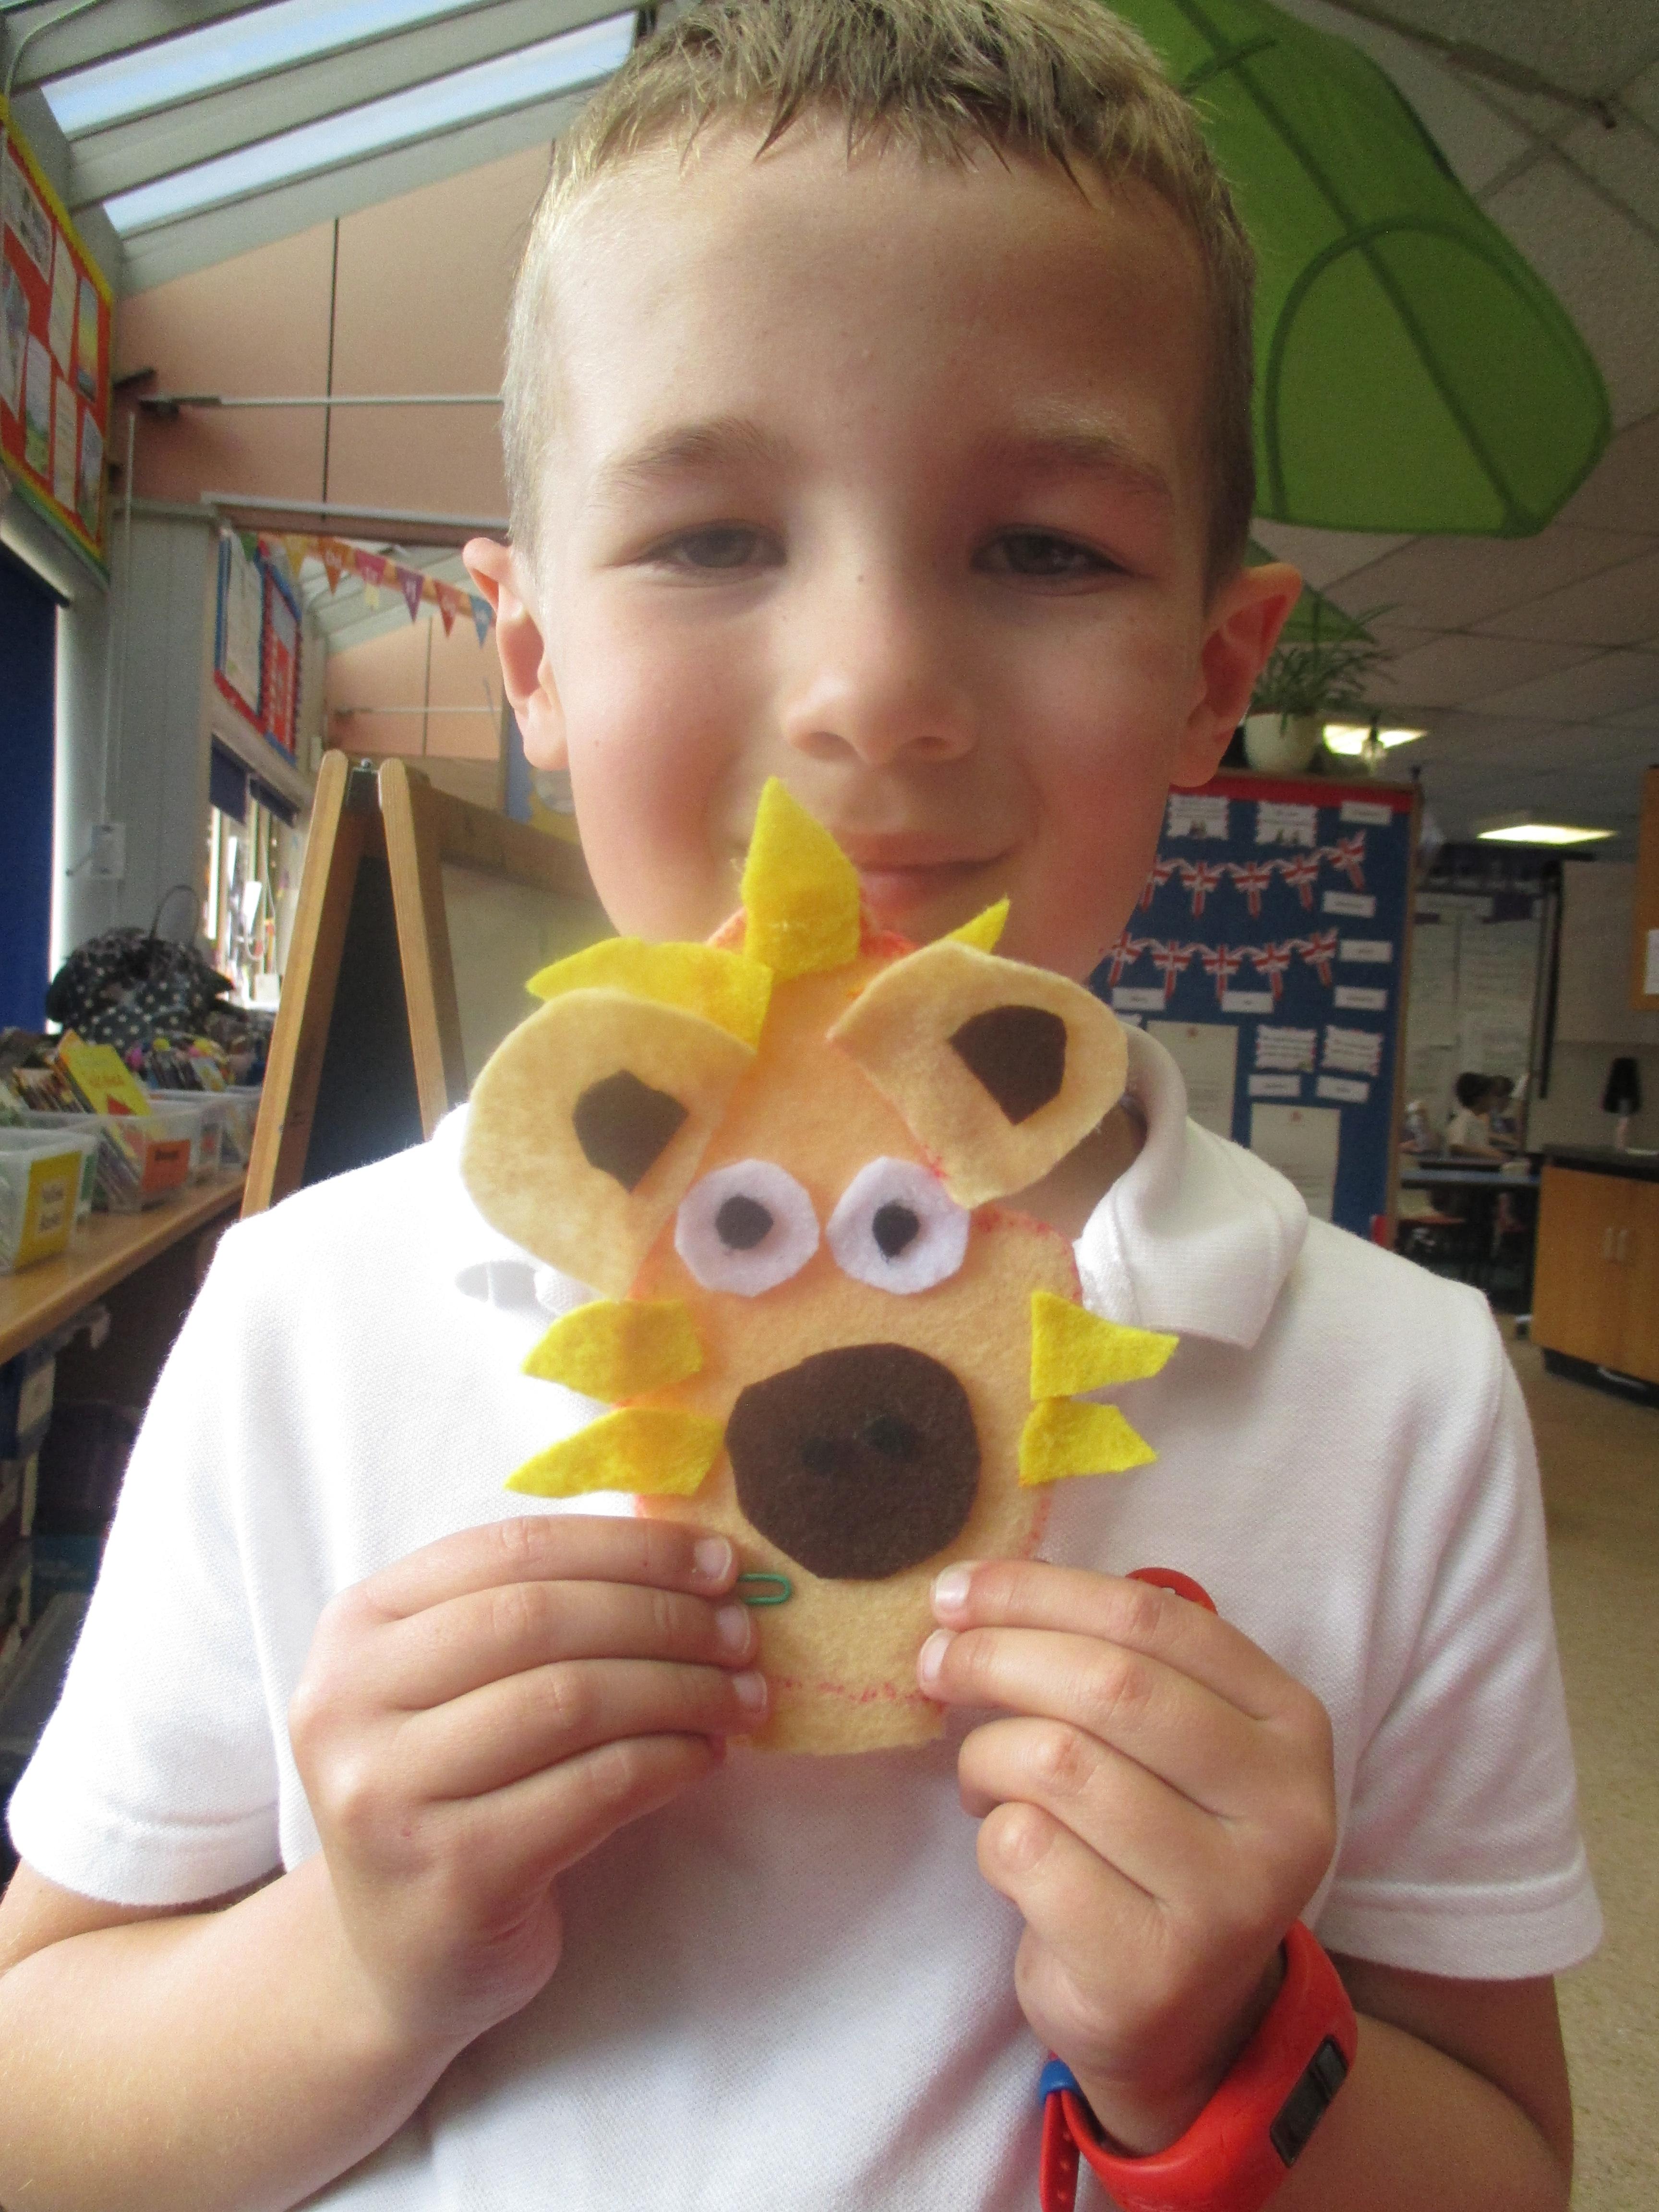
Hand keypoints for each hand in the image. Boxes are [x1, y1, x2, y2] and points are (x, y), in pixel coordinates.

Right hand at [289, 1515, 764, 2053]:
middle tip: (742, 1633)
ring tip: (743, 1695)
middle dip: (664, 1616)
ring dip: (682, 1689)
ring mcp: (388, 1795)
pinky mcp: (452, 1875)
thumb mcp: (464, 1683)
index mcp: (357, 1627)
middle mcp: (348, 1703)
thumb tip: (695, 1552)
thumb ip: (543, 1606)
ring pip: (571, 1701)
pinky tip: (707, 1755)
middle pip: (541, 1620)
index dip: (629, 1547)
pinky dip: (669, 1762)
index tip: (718, 1561)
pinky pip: (593, 1790)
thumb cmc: (459, 1790)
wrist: (404, 1956)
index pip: (512, 1549)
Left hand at [917, 1562, 1335, 2154]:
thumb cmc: (1156, 1840)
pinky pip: (1030, 1850)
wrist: (1178, 2017)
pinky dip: (993, 1834)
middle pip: (1108, 1685)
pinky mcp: (1153, 1969)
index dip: (1039, 1591)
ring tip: (981, 1774)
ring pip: (1058, 1763)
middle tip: (934, 1664)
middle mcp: (1283, 1810)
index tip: (955, 1591)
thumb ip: (1110, 1660)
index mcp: (1290, 1724)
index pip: (1152, 1618)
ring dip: (986, 1755)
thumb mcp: (1170, 1740)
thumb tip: (969, 1596)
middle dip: (996, 1657)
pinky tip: (1009, 1846)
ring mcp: (1227, 1898)